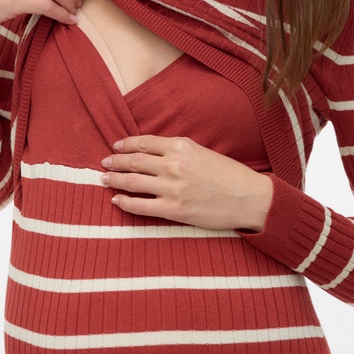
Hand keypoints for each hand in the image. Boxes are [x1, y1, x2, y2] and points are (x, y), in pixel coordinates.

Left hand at [100, 135, 272, 231]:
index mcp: (182, 146)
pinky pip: (141, 206)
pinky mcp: (174, 210)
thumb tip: (153, 154)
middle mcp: (174, 164)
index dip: (126, 144)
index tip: (116, 146)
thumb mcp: (203, 152)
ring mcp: (172, 188)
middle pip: (134, 161)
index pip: (144, 143)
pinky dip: (125, 202)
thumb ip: (179, 151)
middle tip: (105, 163)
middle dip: (115, 162)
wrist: (250, 199)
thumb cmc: (230, 175)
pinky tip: (116, 200)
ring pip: (132, 182)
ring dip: (114, 180)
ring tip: (104, 179)